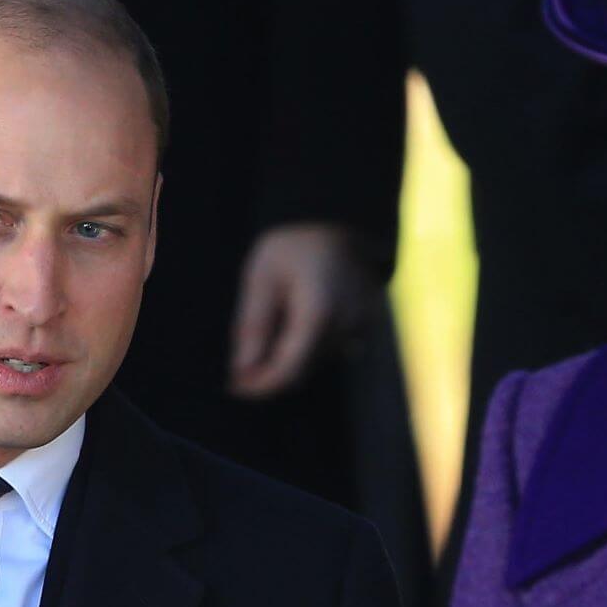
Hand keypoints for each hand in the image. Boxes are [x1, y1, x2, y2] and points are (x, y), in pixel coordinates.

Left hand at [229, 223, 383, 398]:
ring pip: (317, 360)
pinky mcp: (369, 323)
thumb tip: (242, 371)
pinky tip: (295, 319)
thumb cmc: (292, 245)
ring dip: (289, 356)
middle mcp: (348, 323)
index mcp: (318, 311)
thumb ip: (253, 326)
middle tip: (240, 368)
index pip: (290, 369)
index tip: (237, 389)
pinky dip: (309, 344)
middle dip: (270, 372)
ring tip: (270, 329)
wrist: (337, 217)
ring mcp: (364, 324)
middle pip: (303, 368)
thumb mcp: (261, 278)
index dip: (261, 386)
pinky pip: (333, 347)